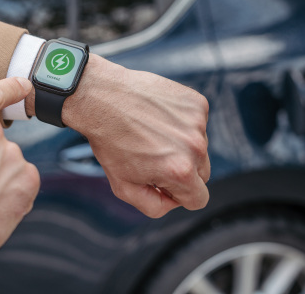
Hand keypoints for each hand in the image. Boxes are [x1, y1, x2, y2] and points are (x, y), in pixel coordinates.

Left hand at [63, 55, 209, 217]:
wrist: (102, 97)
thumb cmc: (110, 141)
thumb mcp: (124, 186)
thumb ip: (153, 206)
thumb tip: (172, 203)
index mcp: (181, 172)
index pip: (199, 199)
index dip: (179, 195)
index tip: (162, 182)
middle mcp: (195, 147)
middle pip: (202, 173)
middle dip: (182, 170)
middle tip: (153, 155)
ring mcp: (198, 122)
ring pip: (199, 146)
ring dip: (181, 143)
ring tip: (152, 132)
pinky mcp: (197, 103)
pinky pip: (197, 123)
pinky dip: (182, 122)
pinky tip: (159, 116)